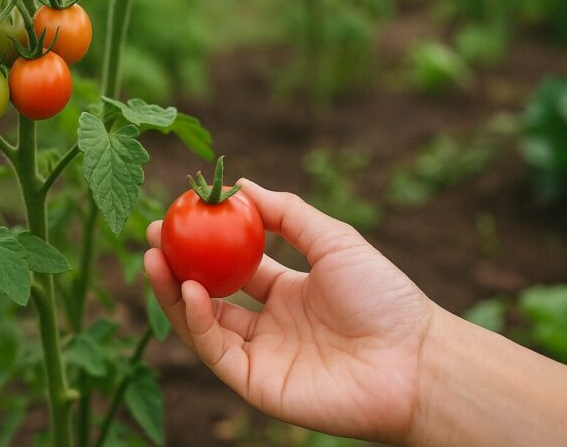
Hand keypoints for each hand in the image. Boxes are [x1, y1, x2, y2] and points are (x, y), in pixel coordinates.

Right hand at [144, 179, 435, 442]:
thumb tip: (242, 183)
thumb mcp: (333, 240)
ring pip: (202, 324)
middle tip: (151, 238)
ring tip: (154, 257)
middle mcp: (269, 325)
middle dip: (176, 267)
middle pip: (208, 295)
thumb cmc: (384, 297)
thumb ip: (287, 214)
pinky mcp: (256, 384)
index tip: (177, 216)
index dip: (204, 245)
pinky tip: (190, 289)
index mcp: (288, 293)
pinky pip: (215, 350)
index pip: (234, 267)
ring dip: (174, 292)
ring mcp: (261, 356)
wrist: (415, 360)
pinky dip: (196, 321)